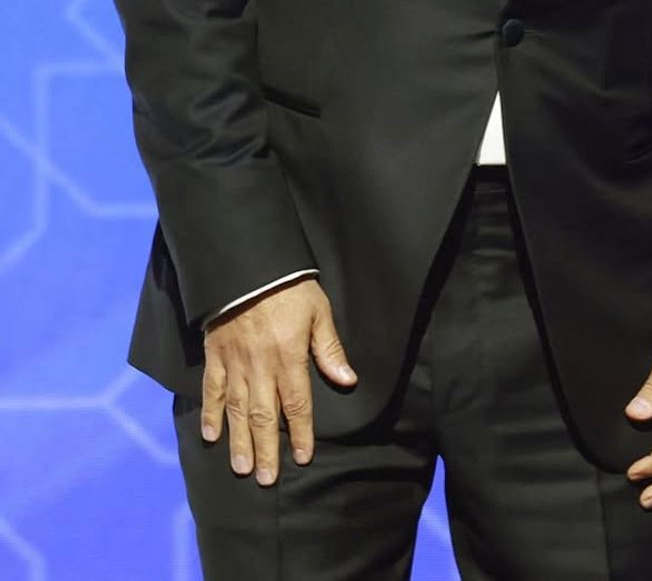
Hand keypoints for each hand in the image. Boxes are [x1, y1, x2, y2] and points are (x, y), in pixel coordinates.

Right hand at [200, 278, 356, 484]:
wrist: (248, 265)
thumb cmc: (290, 287)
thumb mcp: (318, 312)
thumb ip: (329, 349)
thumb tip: (348, 381)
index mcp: (289, 357)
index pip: (297, 404)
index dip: (301, 433)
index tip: (303, 457)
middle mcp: (260, 367)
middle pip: (264, 416)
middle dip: (267, 449)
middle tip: (266, 479)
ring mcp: (235, 363)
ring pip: (236, 410)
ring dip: (239, 441)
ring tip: (242, 468)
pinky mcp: (216, 355)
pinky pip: (211, 389)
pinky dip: (210, 413)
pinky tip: (210, 435)